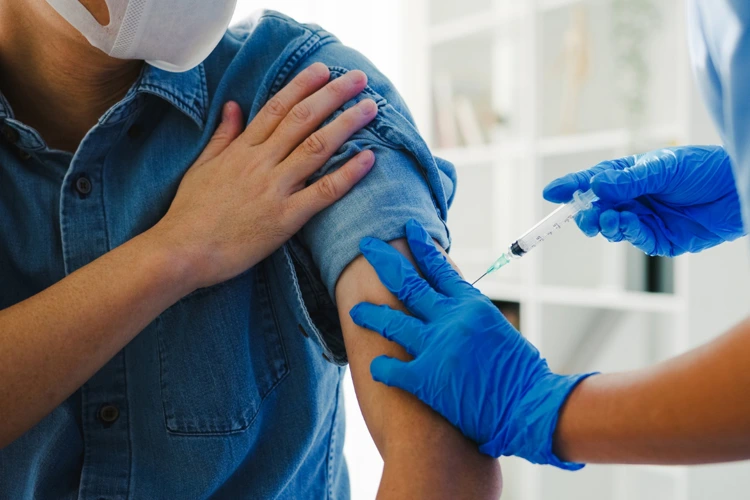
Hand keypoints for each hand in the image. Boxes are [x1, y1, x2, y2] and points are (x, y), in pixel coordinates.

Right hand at [151, 63, 377, 288]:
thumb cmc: (189, 213)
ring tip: (372, 107)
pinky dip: (348, 174)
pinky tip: (369, 158)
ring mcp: (274, 189)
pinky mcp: (285, 218)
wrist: (181, 252)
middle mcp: (260, 163)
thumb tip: (233, 105)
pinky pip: (323, 192)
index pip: (276, 108)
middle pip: (303, 119)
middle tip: (358, 78)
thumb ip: (223, 136)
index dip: (302, 86)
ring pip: (316, 147)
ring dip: (346, 124)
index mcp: (241, 150)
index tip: (323, 70)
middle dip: (332, 94)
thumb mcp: (202, 167)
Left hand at [349, 220, 594, 468]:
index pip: (440, 268)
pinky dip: (381, 366)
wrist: (529, 406)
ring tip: (356, 310)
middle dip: (383, 260)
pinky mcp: (426, 378)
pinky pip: (391, 368)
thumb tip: (455, 307)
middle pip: (407, 283)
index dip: (421, 247)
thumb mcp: (499, 330)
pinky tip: (375, 366)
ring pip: (391, 321)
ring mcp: (436, 347)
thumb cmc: (522, 373)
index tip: (408, 230)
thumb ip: (472, 316)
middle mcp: (451, 319)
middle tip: (366, 246)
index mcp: (472, 305)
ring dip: (370, 314)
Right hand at [543, 146, 745, 255]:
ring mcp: (644, 220)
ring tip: (609, 218)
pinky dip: (627, 232)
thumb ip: (627, 180)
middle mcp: (633, 198)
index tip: (551, 193)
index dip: (570, 187)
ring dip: (605, 224)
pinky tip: (629, 223)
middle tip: (583, 216)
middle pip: (596, 209)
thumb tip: (595, 186)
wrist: (738, 192)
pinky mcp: (659, 240)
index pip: (592, 182)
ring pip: (611, 228)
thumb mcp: (662, 168)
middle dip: (585, 213)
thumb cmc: (703, 169)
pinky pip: (635, 239)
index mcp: (629, 176)